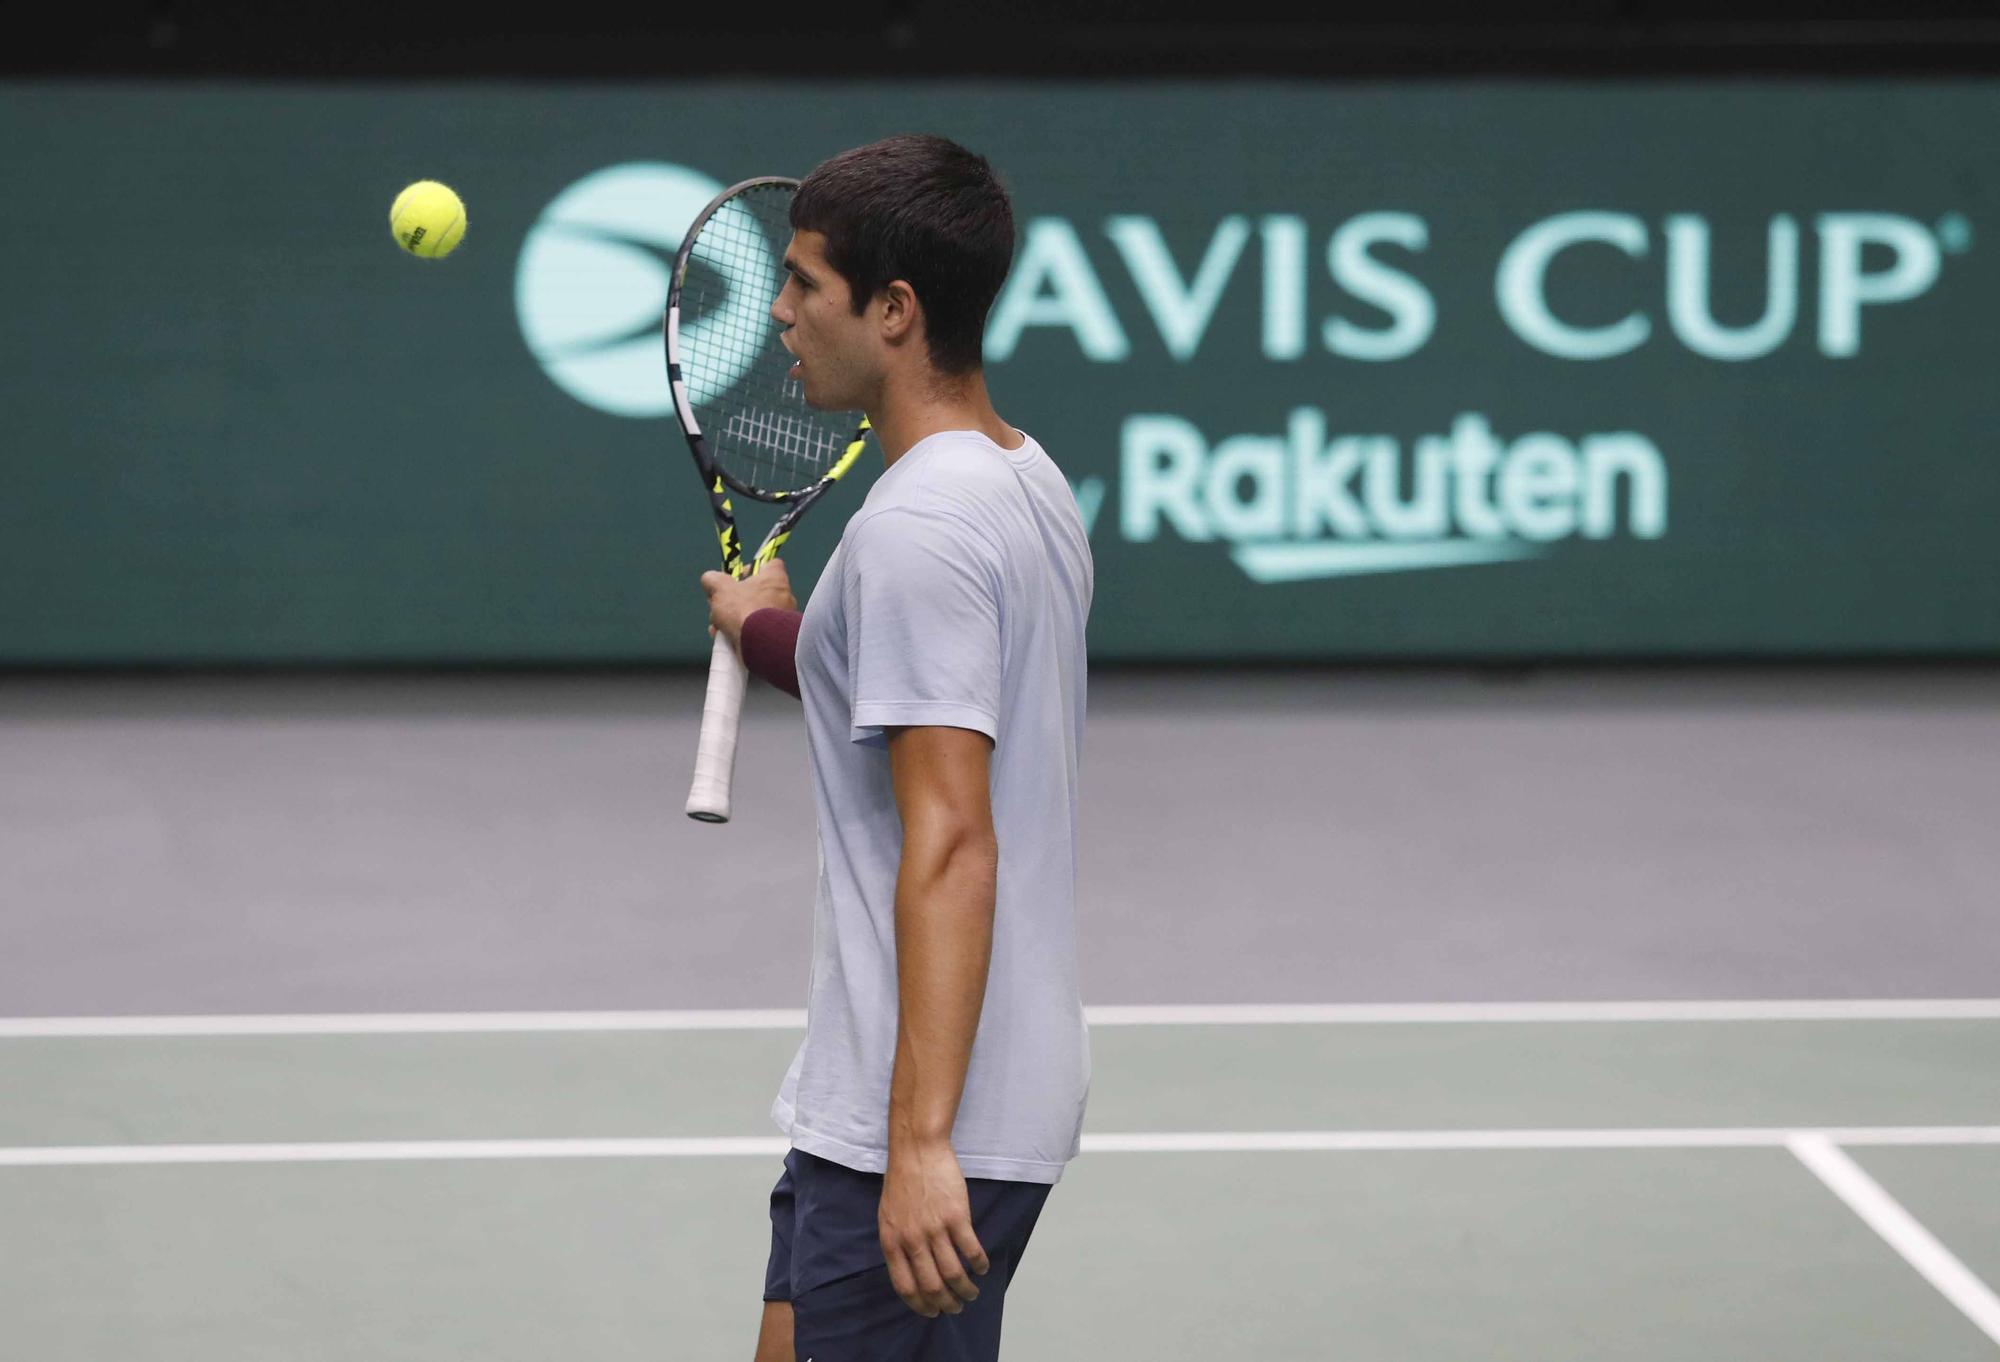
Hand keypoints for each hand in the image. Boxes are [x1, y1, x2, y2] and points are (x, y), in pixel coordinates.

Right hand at [700, 559, 795, 649]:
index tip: (736, 578)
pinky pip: (759, 631)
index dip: (751, 568)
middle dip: (734, 601)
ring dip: (735, 620)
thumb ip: (713, 580)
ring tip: (719, 629)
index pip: (770, 564)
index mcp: (775, 578)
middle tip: (720, 608)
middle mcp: (785, 596)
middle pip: (756, 592)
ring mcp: (784, 619)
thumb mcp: (720, 589)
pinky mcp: (780, 637)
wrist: (761, 646)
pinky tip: (727, 640)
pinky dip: (744, 634)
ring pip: (755, 614)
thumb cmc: (743, 610)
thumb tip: (710, 579)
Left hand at [879, 1139, 988, 1317]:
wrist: (917, 1150)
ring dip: (966, 1290)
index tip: (932, 1312)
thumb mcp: (887, 1216)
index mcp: (892, 1242)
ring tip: (972, 1294)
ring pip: (953, 1274)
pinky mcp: (957, 1217)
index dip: (921, 1305)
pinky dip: (979, 1265)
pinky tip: (982, 1268)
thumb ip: (897, 1244)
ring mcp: (935, 1230)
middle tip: (956, 1307)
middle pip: (932, 1286)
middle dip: (946, 1303)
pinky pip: (971, 1251)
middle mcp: (912, 1241)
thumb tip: (909, 1270)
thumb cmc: (901, 1182)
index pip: (906, 1287)